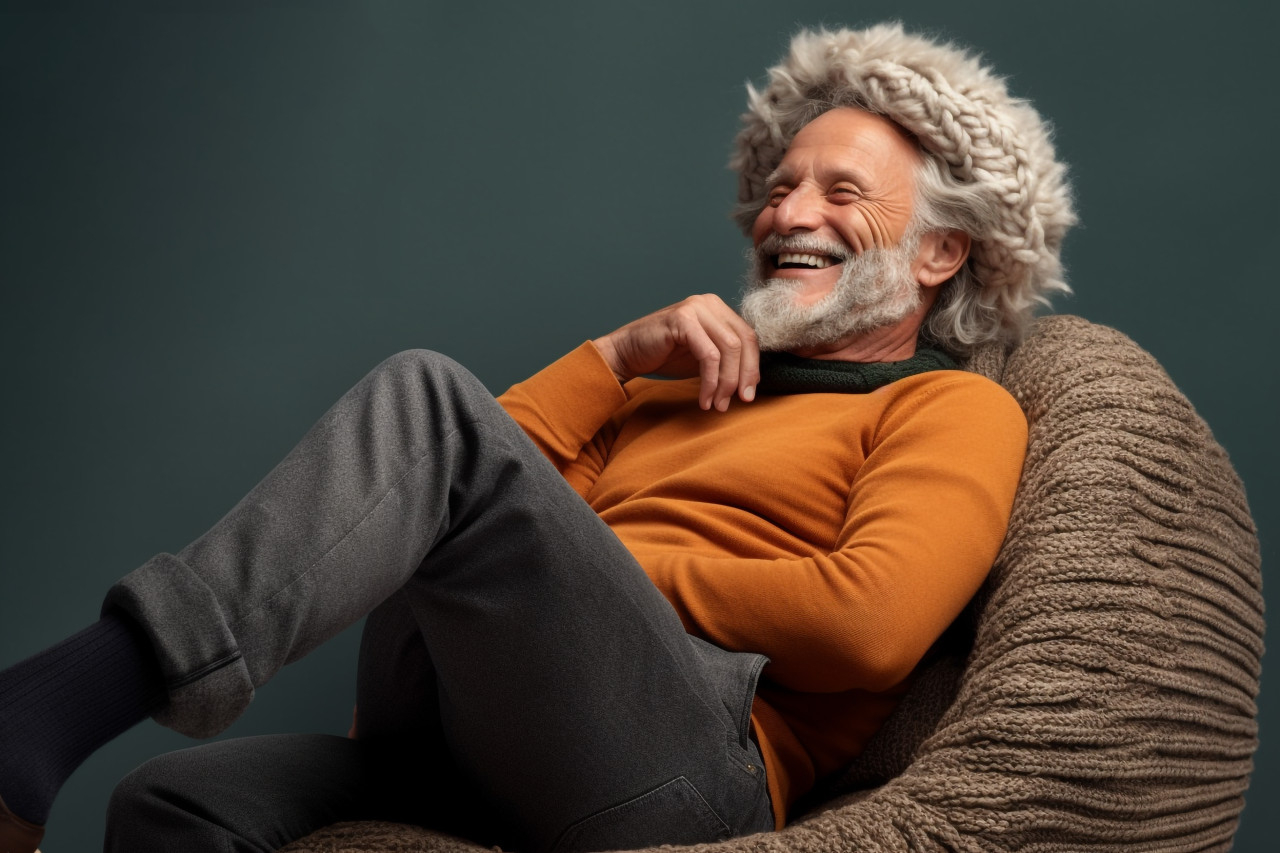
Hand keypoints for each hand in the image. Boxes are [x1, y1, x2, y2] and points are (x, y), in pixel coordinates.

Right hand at [592, 294, 759, 410]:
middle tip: (739, 402)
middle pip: (744, 341)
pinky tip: (704, 398)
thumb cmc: (664, 356)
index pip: (749, 337)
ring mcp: (696, 308)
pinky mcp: (682, 319)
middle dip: (744, 376)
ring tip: (717, 404)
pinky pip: (709, 355)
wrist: (626, 354)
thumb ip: (727, 360)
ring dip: (726, 383)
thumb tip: (752, 382)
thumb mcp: (704, 358)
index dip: (753, 368)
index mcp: (719, 309)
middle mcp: (710, 303)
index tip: (748, 395)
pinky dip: (710, 381)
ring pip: (730, 349)